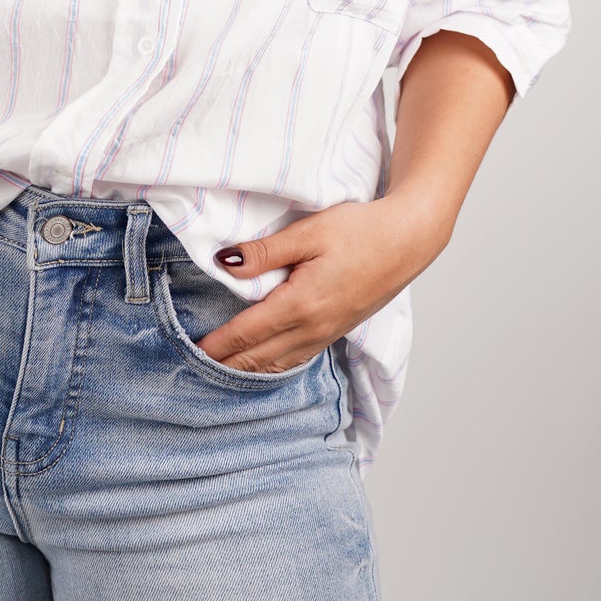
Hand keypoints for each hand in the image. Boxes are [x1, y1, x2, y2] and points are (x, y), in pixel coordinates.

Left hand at [196, 193, 449, 372]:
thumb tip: (225, 263)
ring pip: (278, 363)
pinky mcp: (337, 330)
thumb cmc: (362, 230)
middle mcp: (313, 327)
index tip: (191, 351)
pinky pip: (297, 357)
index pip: (247, 332)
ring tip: (220, 369)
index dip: (217, 344)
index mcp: (301, 304)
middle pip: (258, 356)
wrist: (409, 241)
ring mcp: (327, 333)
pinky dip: (272, 366)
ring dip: (247, 369)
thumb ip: (265, 252)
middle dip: (225, 363)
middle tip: (193, 366)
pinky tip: (262, 363)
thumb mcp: (309, 232)